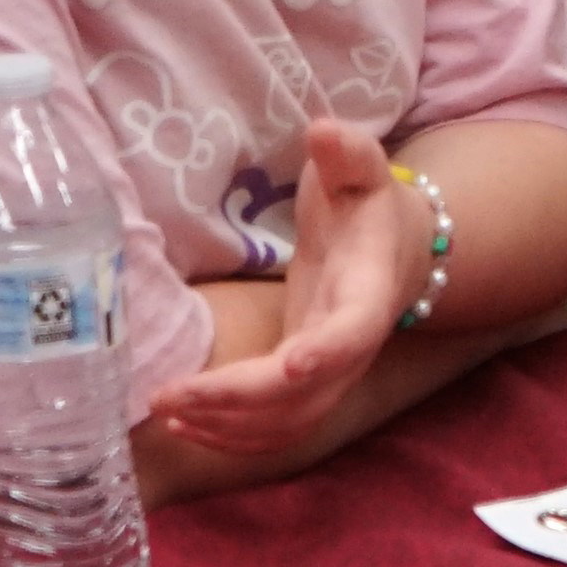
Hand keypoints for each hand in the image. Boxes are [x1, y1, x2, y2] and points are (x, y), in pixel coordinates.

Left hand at [145, 117, 416, 453]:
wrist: (397, 251)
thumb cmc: (368, 206)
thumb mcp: (364, 170)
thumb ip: (347, 151)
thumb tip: (321, 129)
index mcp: (368, 293)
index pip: (353, 334)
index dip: (324, 354)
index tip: (288, 364)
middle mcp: (354, 347)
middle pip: (307, 396)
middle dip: (239, 402)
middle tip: (173, 394)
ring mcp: (331, 375)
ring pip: (288, 423)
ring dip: (227, 427)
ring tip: (169, 406)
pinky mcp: (306, 389)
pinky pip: (275, 430)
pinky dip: (231, 436)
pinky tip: (186, 422)